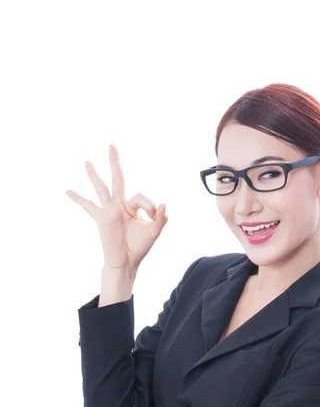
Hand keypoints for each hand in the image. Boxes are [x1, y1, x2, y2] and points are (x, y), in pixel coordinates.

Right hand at [66, 144, 167, 270]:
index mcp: (133, 207)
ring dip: (94, 174)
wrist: (126, 262)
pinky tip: (68, 191)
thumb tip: (165, 204)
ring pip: (101, 187)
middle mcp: (120, 205)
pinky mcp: (101, 219)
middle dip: (115, 162)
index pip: (140, 197)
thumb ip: (161, 219)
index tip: (153, 216)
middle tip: (112, 145)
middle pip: (118, 178)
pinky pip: (88, 206)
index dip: (149, 205)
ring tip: (87, 162)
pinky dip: (78, 199)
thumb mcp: (154, 232)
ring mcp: (109, 211)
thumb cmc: (139, 247)